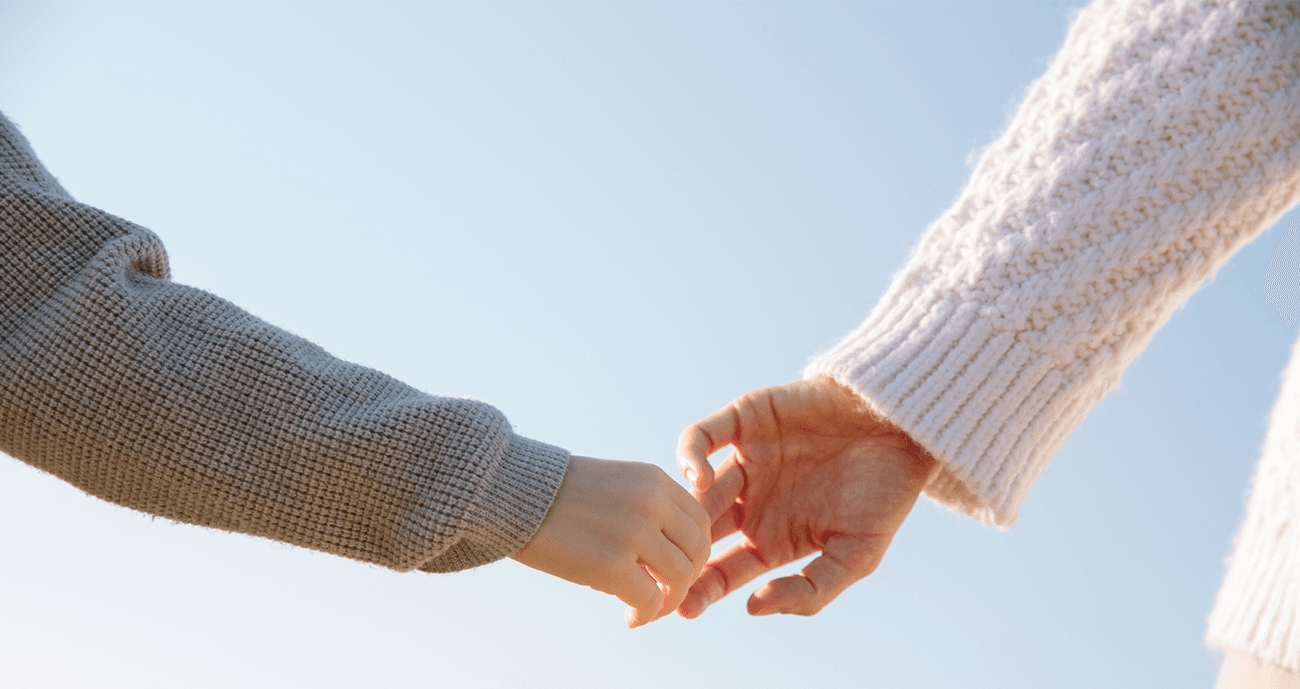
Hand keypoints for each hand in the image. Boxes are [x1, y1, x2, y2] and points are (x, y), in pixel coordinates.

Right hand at [510, 455, 710, 627]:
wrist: (510, 495)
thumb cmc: (556, 496)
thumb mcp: (615, 485)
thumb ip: (647, 510)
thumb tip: (667, 563)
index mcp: (654, 480)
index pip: (700, 521)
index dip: (692, 551)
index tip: (670, 568)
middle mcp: (651, 502)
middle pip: (698, 551)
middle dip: (685, 579)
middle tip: (663, 594)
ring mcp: (634, 532)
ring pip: (681, 578)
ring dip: (668, 602)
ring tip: (645, 609)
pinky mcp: (611, 564)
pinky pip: (650, 601)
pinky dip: (645, 615)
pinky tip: (630, 617)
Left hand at [675, 377, 936, 617]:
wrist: (904, 427)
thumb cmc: (886, 494)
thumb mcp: (858, 556)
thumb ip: (810, 589)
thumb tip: (753, 607)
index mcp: (772, 537)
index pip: (723, 570)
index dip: (702, 590)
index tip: (682, 609)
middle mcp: (752, 501)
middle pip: (701, 533)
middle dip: (678, 554)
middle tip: (661, 573)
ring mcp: (745, 459)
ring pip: (697, 488)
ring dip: (685, 509)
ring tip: (690, 526)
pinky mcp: (745, 419)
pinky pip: (703, 436)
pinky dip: (692, 455)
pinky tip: (699, 478)